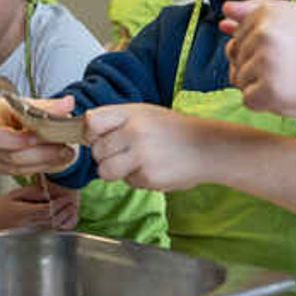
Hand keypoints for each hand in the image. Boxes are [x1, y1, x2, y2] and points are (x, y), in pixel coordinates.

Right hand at [0, 97, 78, 175]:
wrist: (9, 121)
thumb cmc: (14, 111)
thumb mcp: (29, 104)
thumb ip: (49, 106)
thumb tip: (68, 103)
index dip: (17, 140)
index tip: (37, 137)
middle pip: (11, 156)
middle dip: (40, 153)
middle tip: (64, 148)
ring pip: (20, 168)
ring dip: (45, 162)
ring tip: (67, 153)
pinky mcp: (3, 170)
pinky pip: (24, 172)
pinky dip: (43, 166)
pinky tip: (59, 159)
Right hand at [0, 183, 75, 230]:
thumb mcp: (8, 195)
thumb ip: (28, 194)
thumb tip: (46, 193)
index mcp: (21, 213)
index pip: (48, 210)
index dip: (60, 205)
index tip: (68, 199)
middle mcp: (23, 226)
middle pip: (50, 221)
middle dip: (63, 214)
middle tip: (73, 207)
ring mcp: (20, 234)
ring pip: (45, 229)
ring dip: (58, 222)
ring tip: (67, 215)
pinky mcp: (16, 238)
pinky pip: (38, 234)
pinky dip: (48, 228)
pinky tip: (52, 225)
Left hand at [84, 104, 204, 190]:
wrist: (208, 148)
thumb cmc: (175, 130)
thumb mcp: (146, 113)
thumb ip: (117, 120)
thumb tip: (87, 131)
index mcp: (131, 113)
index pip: (92, 122)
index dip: (90, 133)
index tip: (98, 137)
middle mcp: (133, 132)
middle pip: (96, 150)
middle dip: (105, 155)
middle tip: (123, 153)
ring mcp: (140, 155)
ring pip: (105, 171)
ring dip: (115, 171)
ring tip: (133, 163)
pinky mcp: (148, 177)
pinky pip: (127, 182)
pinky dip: (137, 179)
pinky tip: (152, 168)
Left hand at [220, 0, 295, 120]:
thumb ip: (257, 11)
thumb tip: (224, 12)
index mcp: (266, 12)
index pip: (237, 34)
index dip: (259, 47)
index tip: (285, 51)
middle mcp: (261, 34)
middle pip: (236, 58)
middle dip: (257, 67)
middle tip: (293, 67)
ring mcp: (263, 63)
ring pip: (240, 80)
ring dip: (261, 85)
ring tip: (294, 79)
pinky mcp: (268, 91)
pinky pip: (249, 100)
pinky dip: (266, 103)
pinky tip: (291, 93)